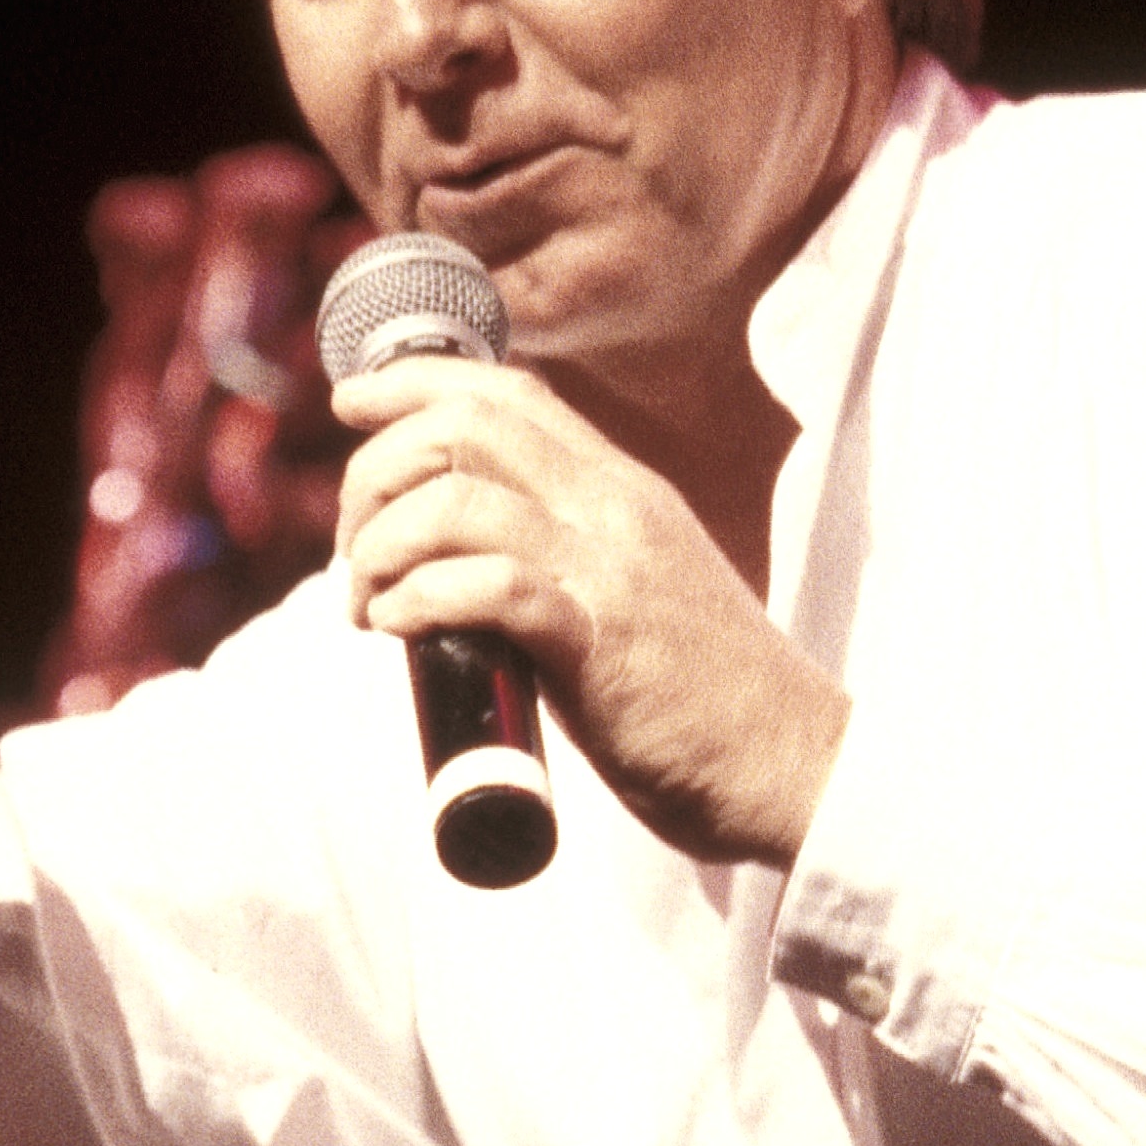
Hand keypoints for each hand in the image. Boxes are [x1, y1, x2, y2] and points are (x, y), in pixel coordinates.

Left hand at [332, 358, 849, 870]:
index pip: (508, 392)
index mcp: (621, 490)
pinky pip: (487, 587)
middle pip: (466, 427)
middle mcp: (614, 510)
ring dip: (383, 545)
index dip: (415, 380)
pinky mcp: (599, 642)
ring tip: (368, 602)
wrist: (793, 765)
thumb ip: (569, 559)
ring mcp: (609, 570)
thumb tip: (462, 565)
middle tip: (354, 548)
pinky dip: (418, 599)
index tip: (351, 401)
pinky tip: (399, 628)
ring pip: (459, 501)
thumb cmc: (705, 700)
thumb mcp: (636, 591)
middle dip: (376, 472)